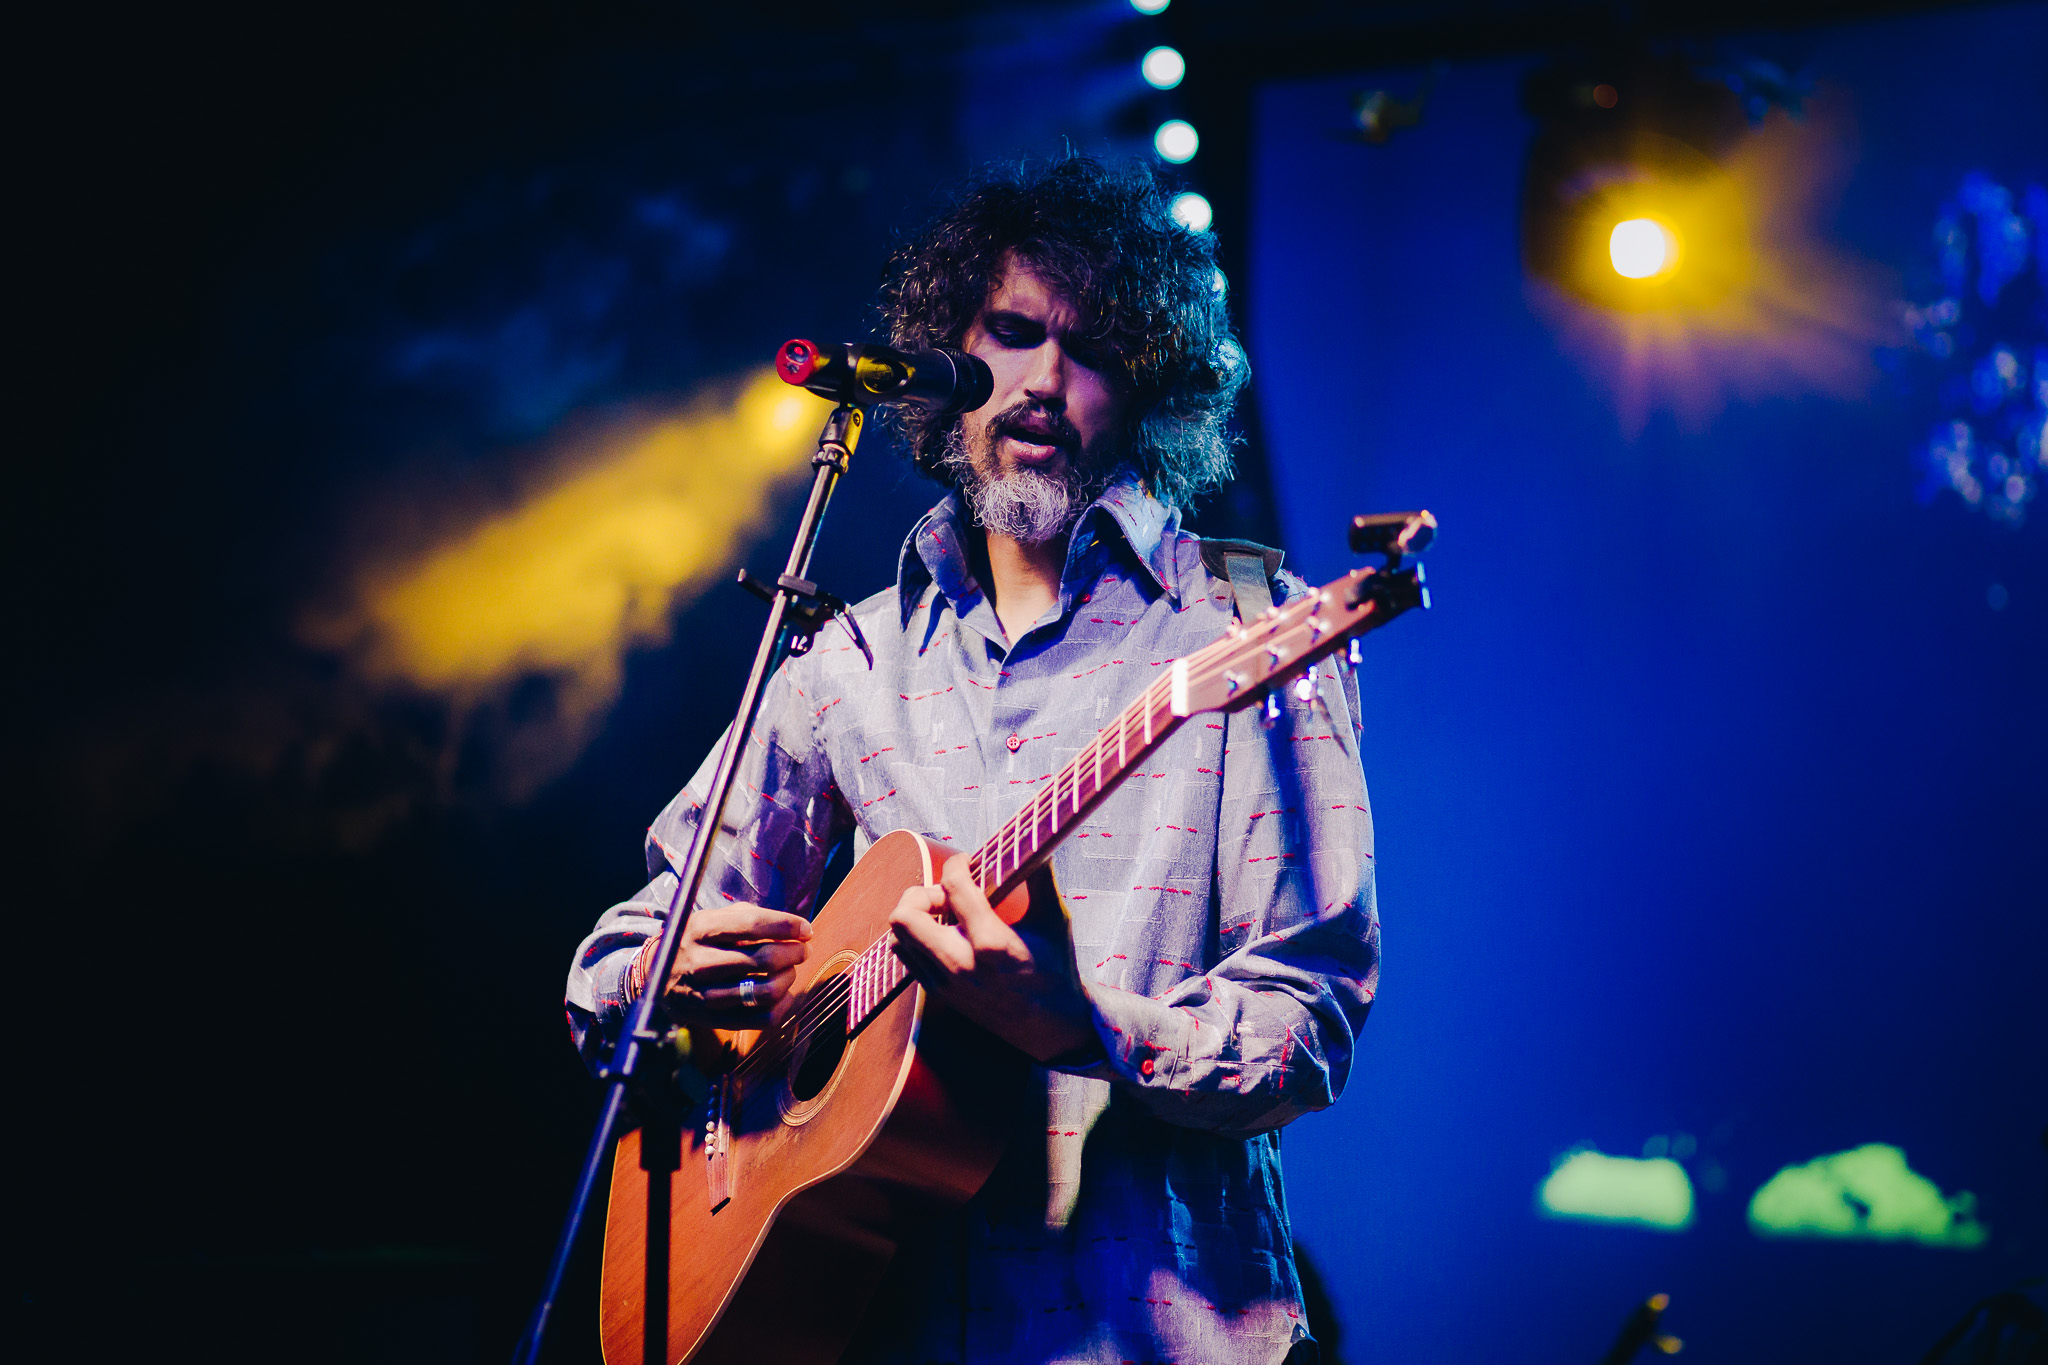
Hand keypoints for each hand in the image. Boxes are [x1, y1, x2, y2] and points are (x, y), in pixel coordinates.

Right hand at [659, 904, 809, 1027]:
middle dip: (794, 953)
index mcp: (701, 929)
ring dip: (788, 979)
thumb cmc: (698, 941)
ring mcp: (704, 994)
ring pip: (764, 991)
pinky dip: (781, 1006)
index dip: (787, 926)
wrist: (657, 975)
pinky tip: (783, 993)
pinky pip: (760, 1019)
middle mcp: (699, 962)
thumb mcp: (713, 918)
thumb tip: (795, 928)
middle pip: (763, 960)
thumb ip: (749, 917)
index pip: (753, 925)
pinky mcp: (712, 1019)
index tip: (805, 929)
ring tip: (790, 970)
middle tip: (802, 950)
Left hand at [887, 854, 1098, 1063]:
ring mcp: (945, 982)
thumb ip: (1042, 879)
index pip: (953, 886)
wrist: (1051, 1026)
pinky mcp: (939, 993)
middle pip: (905, 914)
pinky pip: (905, 955)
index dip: (957, 864)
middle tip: (948, 894)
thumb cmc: (1056, 971)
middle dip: (923, 892)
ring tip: (945, 914)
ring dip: (916, 915)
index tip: (968, 861)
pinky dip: (916, 936)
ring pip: (898, 935)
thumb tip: (1037, 843)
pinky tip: (944, 933)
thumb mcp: (1056, 921)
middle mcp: (961, 964)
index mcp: (991, 943)